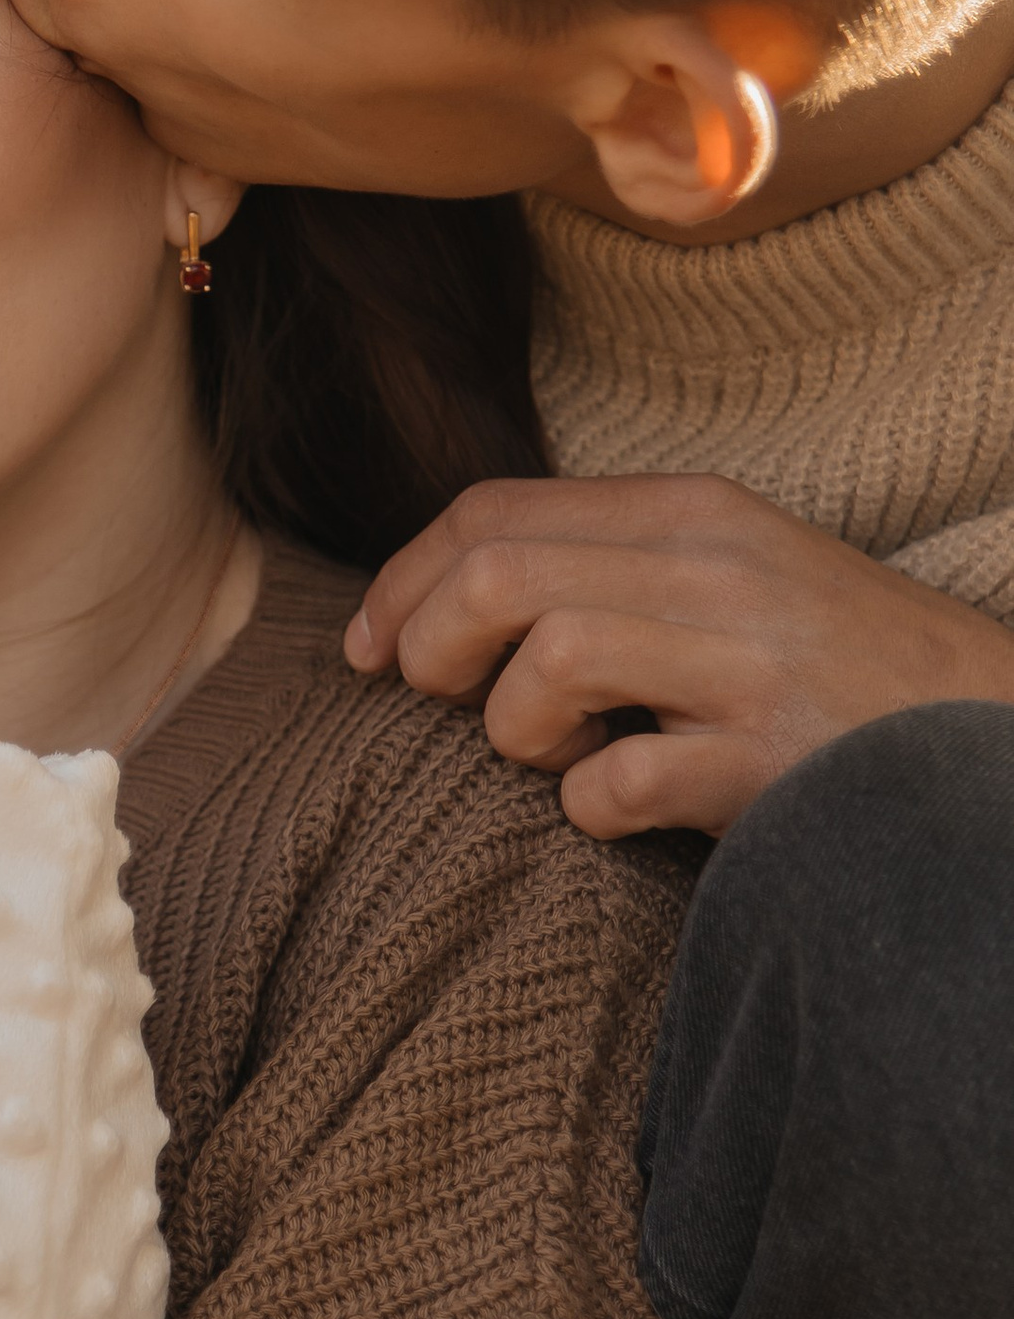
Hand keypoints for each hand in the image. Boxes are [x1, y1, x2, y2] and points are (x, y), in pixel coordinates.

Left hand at [348, 474, 1013, 836]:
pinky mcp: (771, 763)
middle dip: (430, 652)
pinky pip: (614, 783)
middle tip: (453, 707)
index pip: (487, 511)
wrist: (982, 737)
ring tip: (560, 751)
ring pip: (546, 661)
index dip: (398, 582)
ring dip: (514, 730)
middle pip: (494, 577)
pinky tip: (620, 808)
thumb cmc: (822, 669)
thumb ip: (593, 566)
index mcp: (687, 511)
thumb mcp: (717, 576)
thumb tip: (431, 600)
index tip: (366, 652)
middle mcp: (715, 569)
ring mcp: (748, 663)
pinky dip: (586, 808)